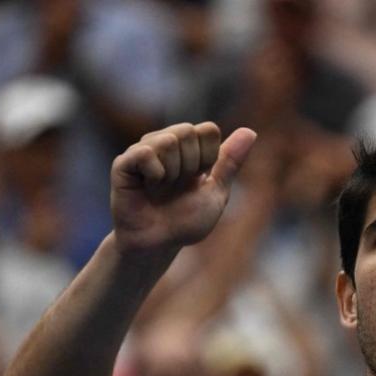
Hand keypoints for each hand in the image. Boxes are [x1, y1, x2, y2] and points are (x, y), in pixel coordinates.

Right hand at [110, 123, 256, 255]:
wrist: (159, 244)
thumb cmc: (186, 222)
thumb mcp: (216, 193)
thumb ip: (231, 162)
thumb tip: (251, 131)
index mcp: (190, 148)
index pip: (208, 130)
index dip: (209, 157)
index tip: (199, 179)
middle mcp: (165, 143)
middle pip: (188, 130)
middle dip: (191, 164)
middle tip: (178, 186)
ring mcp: (143, 151)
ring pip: (168, 140)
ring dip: (173, 173)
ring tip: (161, 189)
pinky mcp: (124, 163)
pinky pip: (146, 152)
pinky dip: (155, 173)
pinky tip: (148, 187)